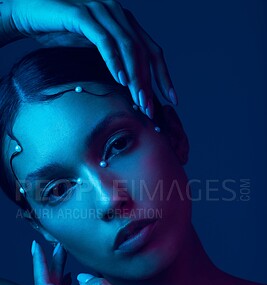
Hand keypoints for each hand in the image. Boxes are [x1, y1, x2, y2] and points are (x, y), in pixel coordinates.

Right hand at [0, 0, 177, 117]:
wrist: (29, 12)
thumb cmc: (60, 33)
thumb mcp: (92, 51)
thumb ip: (112, 63)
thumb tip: (128, 91)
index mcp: (125, 22)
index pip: (152, 51)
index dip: (163, 76)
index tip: (172, 99)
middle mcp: (118, 13)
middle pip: (143, 51)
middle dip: (149, 83)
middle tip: (151, 108)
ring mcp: (102, 10)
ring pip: (127, 46)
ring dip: (135, 76)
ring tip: (139, 100)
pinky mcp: (83, 14)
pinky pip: (103, 40)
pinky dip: (114, 60)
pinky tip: (120, 79)